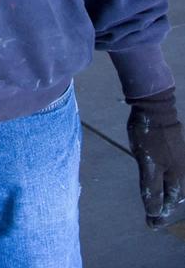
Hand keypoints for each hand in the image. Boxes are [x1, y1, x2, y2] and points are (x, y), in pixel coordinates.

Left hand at [127, 89, 184, 227]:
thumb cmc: (151, 136)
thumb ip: (151, 188)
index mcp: (178, 176)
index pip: (170, 203)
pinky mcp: (174, 149)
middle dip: (165, 206)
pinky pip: (171, 171)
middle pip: (175, 195)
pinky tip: (157, 179)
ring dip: (165, 193)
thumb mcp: (148, 164)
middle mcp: (182, 169)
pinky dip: (165, 180)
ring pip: (174, 183)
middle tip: (153, 215)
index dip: (160, 214)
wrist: (154, 106)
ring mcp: (179, 158)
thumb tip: (154, 211)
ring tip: (155, 201)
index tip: (151, 224)